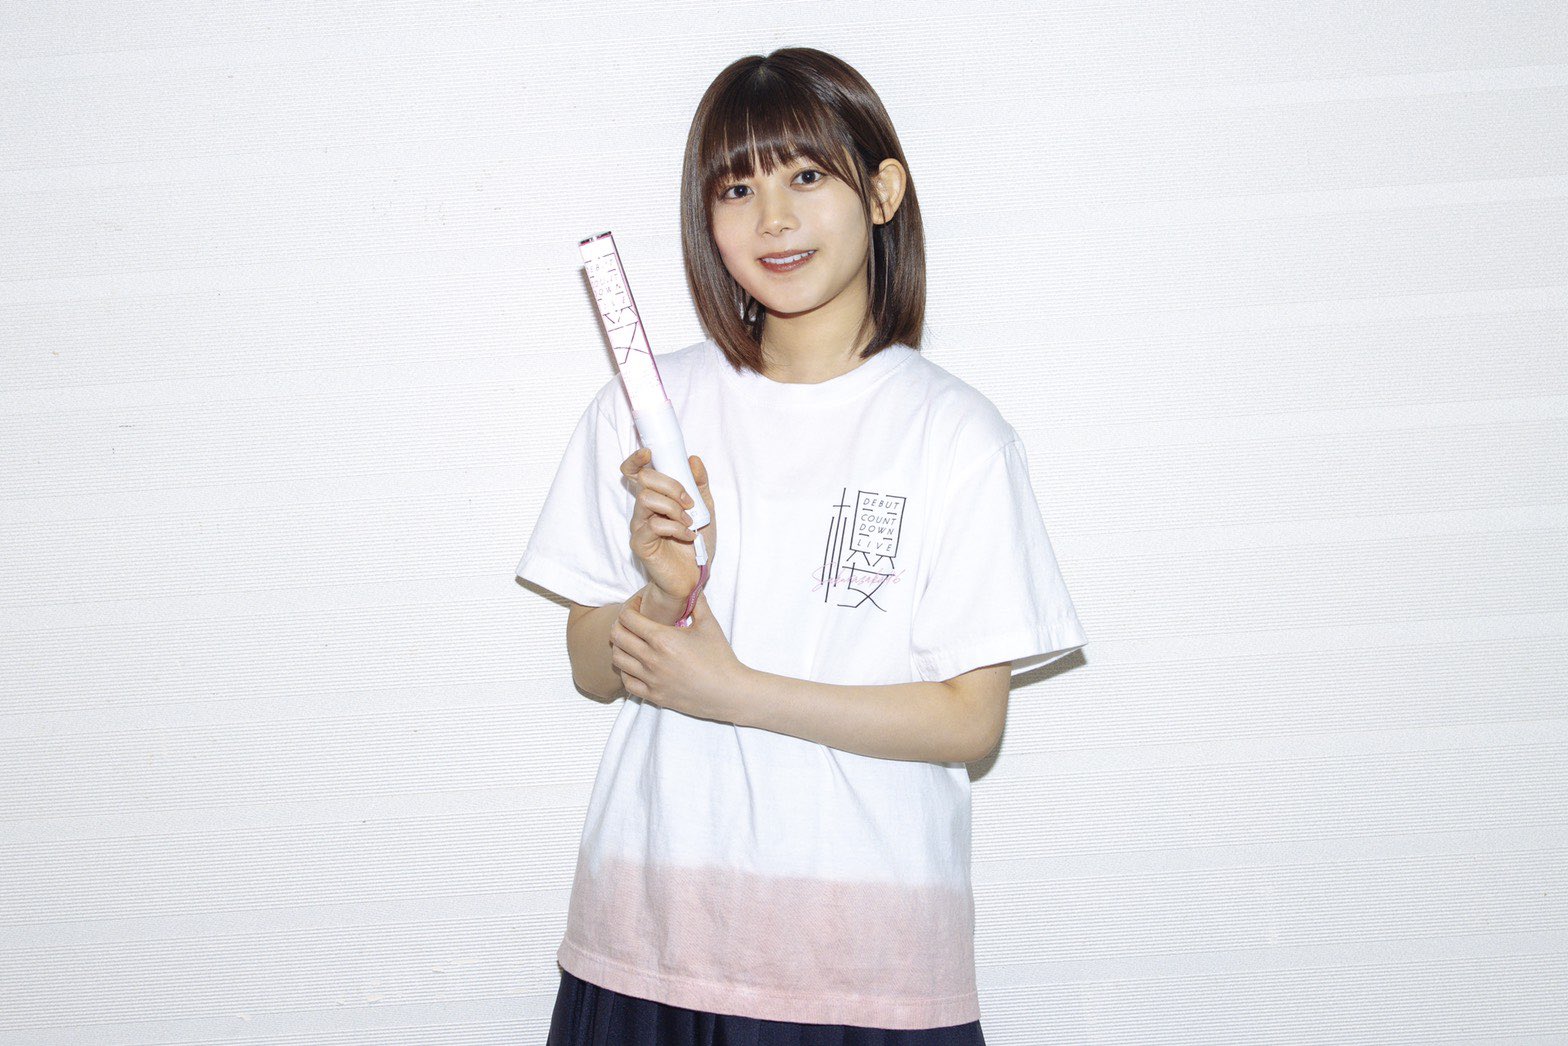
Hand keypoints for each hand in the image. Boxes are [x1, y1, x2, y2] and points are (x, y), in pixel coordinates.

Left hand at [610, 589, 746, 723]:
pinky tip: (637, 664)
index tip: (639, 605)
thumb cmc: (720, 657)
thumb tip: (691, 584)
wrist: (727, 692)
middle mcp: (652, 659)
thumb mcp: (709, 624)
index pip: (627, 618)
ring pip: (618, 659)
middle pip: (616, 636)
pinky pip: (626, 682)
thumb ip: (697, 601)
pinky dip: (626, 670)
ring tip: (633, 641)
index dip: (629, 607)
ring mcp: (651, 679)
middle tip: (632, 621)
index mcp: (663, 639)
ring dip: (621, 646)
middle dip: (620, 624)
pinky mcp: (653, 696)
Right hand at [620, 447, 717, 601]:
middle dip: (671, 485)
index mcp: (656, 497)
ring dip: (674, 508)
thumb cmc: (697, 543)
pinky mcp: (640, 543)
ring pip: (647, 499)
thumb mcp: (706, 509)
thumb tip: (693, 459)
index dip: (636, 459)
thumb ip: (700, 484)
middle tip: (689, 503)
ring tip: (689, 523)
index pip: (635, 472)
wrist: (696, 575)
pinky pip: (654, 525)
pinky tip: (688, 537)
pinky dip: (676, 528)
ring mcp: (639, 525)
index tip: (648, 453)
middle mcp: (643, 508)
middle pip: (644, 479)